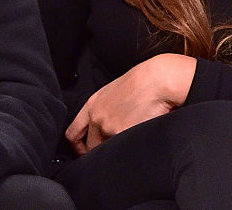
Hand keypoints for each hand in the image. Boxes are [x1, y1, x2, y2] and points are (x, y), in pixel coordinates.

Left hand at [67, 53, 196, 154]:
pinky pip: (121, 152)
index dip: (78, 146)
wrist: (158, 80)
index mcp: (92, 105)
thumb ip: (104, 110)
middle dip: (99, 152)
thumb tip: (107, 126)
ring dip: (116, 151)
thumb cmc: (142, 82)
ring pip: (107, 152)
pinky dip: (128, 151)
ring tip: (130, 141)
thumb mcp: (114, 92)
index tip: (84, 150)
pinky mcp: (124, 136)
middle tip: (110, 152)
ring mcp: (109, 128)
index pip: (73, 133)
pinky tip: (139, 141)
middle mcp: (97, 118)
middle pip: (90, 147)